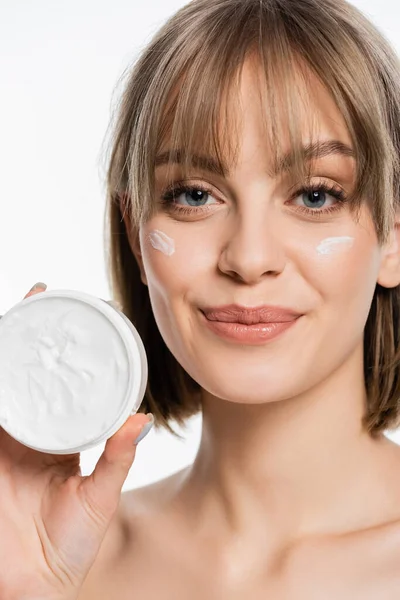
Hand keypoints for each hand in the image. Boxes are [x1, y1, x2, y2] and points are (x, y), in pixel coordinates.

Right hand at [0, 283, 152, 599]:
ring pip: (7, 378)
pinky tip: (4, 346)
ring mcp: (5, 435)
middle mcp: (30, 430)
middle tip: (48, 294)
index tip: (88, 318)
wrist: (28, 587)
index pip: (66, 386)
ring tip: (26, 305)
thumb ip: (116, 461)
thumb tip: (142, 418)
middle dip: (37, 334)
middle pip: (31, 372)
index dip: (73, 356)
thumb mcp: (97, 500)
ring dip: (12, 342)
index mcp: (60, 438)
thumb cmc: (64, 549)